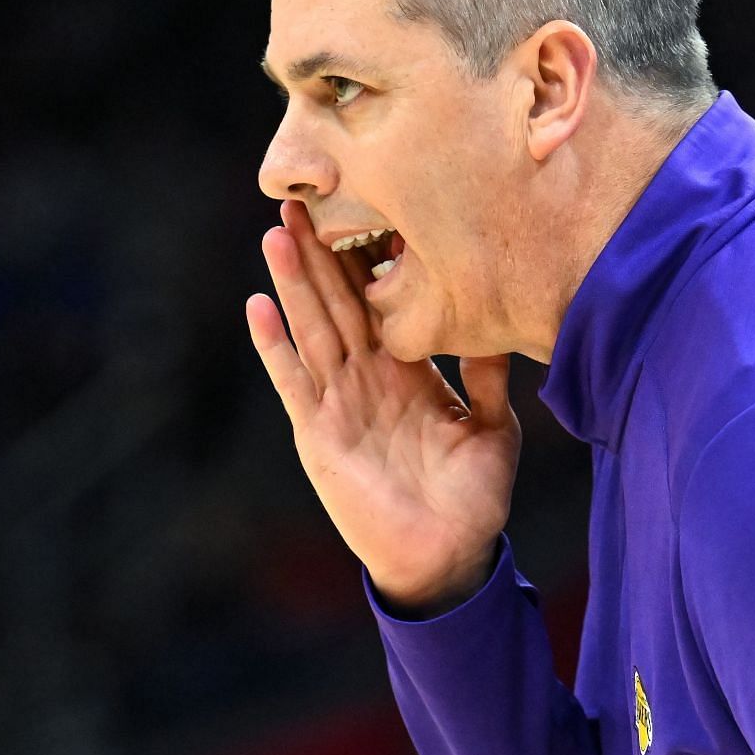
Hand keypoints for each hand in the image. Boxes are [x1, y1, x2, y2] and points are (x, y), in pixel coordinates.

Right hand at [246, 199, 520, 615]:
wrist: (450, 555)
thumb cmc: (472, 497)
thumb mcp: (493, 426)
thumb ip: (489, 376)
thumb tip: (496, 321)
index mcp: (406, 371)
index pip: (380, 303)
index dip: (365, 259)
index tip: (358, 205)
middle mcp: (367, 380)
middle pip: (336, 304)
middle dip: (319, 254)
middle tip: (299, 198)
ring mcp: (339, 404)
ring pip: (312, 331)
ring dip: (293, 284)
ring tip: (276, 235)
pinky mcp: (320, 434)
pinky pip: (295, 383)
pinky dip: (276, 347)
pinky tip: (258, 306)